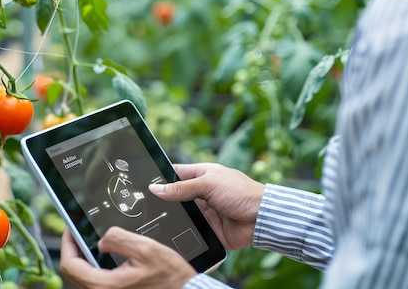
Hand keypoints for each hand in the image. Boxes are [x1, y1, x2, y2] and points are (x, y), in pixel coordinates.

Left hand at [60, 227, 196, 288]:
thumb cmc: (170, 278)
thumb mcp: (146, 249)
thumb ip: (119, 239)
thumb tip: (101, 239)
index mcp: (105, 286)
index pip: (69, 264)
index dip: (67, 243)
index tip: (71, 228)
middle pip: (73, 271)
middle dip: (73, 249)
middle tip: (78, 232)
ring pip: (83, 277)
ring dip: (83, 258)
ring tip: (89, 241)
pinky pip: (94, 281)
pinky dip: (93, 266)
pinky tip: (102, 255)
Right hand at [149, 163, 264, 249]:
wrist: (261, 219)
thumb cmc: (242, 193)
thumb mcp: (208, 184)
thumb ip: (181, 188)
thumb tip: (156, 188)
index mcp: (203, 175)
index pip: (176, 174)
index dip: (162, 177)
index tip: (145, 183)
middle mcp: (202, 192)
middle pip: (176, 196)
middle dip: (165, 200)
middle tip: (147, 205)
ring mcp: (205, 211)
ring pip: (181, 214)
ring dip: (174, 217)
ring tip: (158, 219)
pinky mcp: (208, 228)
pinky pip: (191, 230)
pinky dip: (183, 231)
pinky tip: (172, 233)